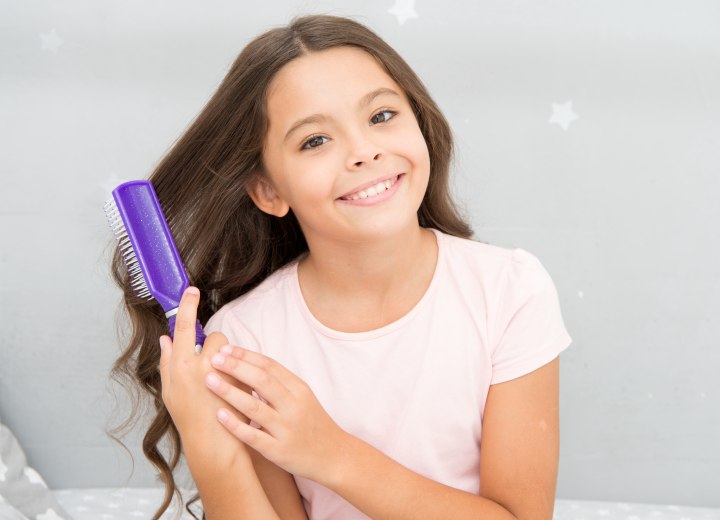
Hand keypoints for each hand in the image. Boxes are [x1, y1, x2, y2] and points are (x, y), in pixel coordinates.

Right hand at [158, 287, 249, 467]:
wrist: (214, 442)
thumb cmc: (188, 418)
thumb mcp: (170, 391)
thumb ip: (167, 362)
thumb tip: (165, 339)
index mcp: (180, 366)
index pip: (182, 327)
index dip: (187, 306)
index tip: (191, 290)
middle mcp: (201, 366)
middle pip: (214, 337)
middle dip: (216, 348)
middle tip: (213, 369)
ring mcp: (223, 372)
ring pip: (230, 349)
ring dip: (229, 359)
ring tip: (224, 381)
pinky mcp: (241, 379)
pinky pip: (242, 364)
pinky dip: (240, 372)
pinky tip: (235, 388)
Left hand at [205, 345, 348, 483]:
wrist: (334, 456)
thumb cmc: (312, 423)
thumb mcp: (302, 397)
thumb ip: (279, 383)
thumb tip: (247, 364)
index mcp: (299, 389)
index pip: (270, 366)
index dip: (246, 355)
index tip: (226, 349)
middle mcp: (294, 406)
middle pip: (262, 381)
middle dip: (236, 367)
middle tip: (213, 358)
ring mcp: (287, 429)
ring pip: (255, 407)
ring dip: (230, 392)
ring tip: (209, 381)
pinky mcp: (279, 451)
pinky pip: (254, 437)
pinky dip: (236, 425)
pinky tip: (219, 415)